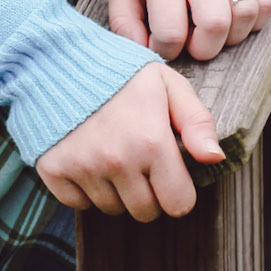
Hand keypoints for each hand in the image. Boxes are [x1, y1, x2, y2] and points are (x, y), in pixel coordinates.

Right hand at [35, 61, 223, 219]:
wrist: (57, 58)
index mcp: (151, 142)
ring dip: (116, 191)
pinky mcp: (54, 171)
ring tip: (111, 154)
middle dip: (148, 193)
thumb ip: (197, 121)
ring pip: (112, 209)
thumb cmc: (119, 72)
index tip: (168, 171)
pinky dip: (84, 189)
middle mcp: (118, 161)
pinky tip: (87, 158)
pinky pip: (79, 204)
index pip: (179, 204)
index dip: (177, 190)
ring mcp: (84, 168)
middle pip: (145, 212)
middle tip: (138, 161)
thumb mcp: (167, 84)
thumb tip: (215, 158)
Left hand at [106, 0, 270, 61]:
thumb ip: (124, 18)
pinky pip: (267, 0)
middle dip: (204, 47)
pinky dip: (256, 18)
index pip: (171, 30)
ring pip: (247, 13)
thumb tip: (141, 51)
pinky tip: (233, 16)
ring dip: (231, 34)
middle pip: (216, 24)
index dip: (165, 49)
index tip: (160, 40)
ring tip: (211, 28)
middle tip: (191, 39)